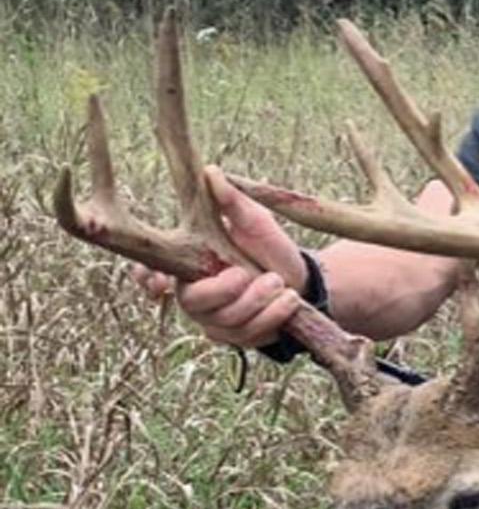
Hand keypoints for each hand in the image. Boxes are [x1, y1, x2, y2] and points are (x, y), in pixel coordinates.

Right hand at [131, 166, 309, 347]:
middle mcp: (196, 295)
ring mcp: (216, 320)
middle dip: (223, 290)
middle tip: (248, 274)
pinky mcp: (239, 337)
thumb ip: (232, 201)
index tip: (157, 282)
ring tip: (279, 282)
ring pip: (223, 321)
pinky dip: (271, 317)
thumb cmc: (269, 246)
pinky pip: (247, 335)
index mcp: (190, 265)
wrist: (301, 277)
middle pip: (192, 302)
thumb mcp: (255, 220)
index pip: (153, 274)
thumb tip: (210, 171)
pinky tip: (288, 300)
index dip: (148, 279)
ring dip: (256, 302)